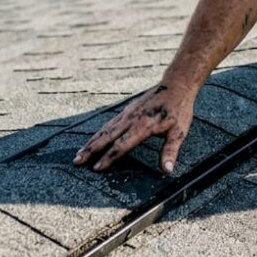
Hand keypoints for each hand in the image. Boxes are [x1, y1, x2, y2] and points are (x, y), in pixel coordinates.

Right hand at [72, 82, 193, 174]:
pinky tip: (93, 140)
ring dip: (91, 142)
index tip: (96, 168)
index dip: (109, 157)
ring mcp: (127, 114)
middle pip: (106, 137)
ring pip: (105, 130)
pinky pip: (109, 124)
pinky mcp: (127, 110)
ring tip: (79, 154)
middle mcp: (131, 119)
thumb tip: (167, 171)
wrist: (176, 85)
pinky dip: (98, 133)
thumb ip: (170, 151)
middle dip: (91, 150)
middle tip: (76, 161)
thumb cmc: (178, 109)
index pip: (121, 145)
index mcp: (143, 126)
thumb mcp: (179, 131)